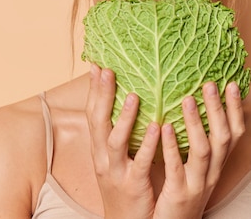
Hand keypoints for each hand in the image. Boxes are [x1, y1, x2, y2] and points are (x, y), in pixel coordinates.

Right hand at [86, 65, 159, 218]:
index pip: (93, 114)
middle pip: (98, 122)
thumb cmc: (126, 185)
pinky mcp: (133, 186)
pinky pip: (140, 163)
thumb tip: (134, 97)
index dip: (94, 90)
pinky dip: (147, 144)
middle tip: (107, 70)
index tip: (97, 64)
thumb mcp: (118, 158)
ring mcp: (117, 173)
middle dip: (102, 95)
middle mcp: (103, 158)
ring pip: (116, 142)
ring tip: (136, 95)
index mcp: (100, 149)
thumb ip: (123, 130)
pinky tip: (156, 127)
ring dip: (125, 117)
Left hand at [153, 81, 245, 218]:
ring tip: (187, 100)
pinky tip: (163, 128)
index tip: (231, 84)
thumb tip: (190, 106)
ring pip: (203, 151)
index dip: (235, 110)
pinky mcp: (178, 195)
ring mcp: (196, 185)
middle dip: (218, 110)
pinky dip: (171, 147)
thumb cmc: (179, 195)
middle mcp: (211, 174)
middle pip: (222, 138)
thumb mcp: (194, 169)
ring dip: (196, 123)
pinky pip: (177, 168)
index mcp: (216, 166)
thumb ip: (195, 142)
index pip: (233, 134)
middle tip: (210, 84)